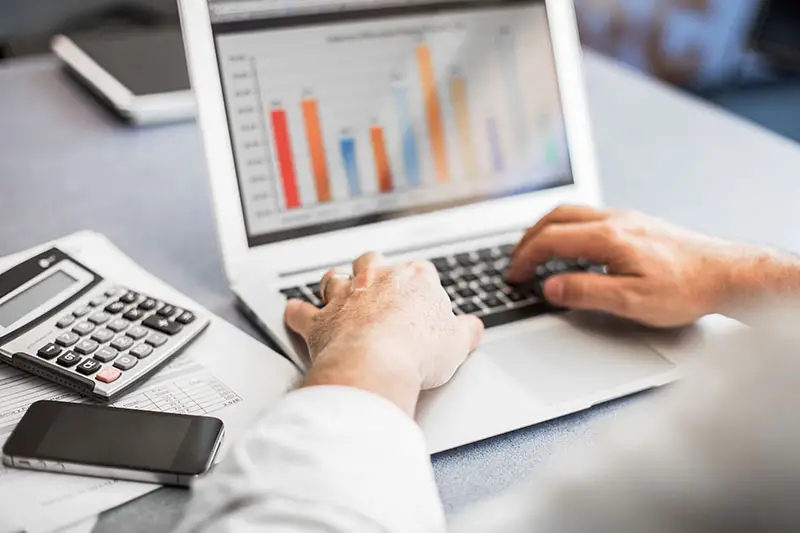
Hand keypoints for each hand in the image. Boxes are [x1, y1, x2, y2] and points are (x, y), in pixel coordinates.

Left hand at [284, 252, 483, 415]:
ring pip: (336, 276)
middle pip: (373, 261)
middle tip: (379, 283)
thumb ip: (466, 331)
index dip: (422, 287)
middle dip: (375, 269)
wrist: (377, 364)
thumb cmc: (419, 350)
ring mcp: (345, 297)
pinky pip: (301, 311)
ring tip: (338, 290)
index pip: (420, 272)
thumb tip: (473, 328)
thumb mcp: (458, 342)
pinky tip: (295, 312)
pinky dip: (297, 312)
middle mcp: (377, 279)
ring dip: (336, 283)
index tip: (424, 303)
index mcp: (415, 279)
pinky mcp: (320, 320)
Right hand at [507, 205, 784, 327]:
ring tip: (536, 251)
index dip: (525, 258)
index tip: (514, 276)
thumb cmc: (687, 288)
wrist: (728, 274)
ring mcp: (626, 219)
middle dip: (528, 239)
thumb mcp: (632, 302)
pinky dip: (567, 229)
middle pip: (555, 218)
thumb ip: (586, 292)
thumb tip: (550, 287)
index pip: (550, 240)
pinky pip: (590, 217)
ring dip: (547, 230)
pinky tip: (573, 248)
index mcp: (608, 238)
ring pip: (572, 213)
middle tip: (517, 262)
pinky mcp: (637, 223)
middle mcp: (614, 220)